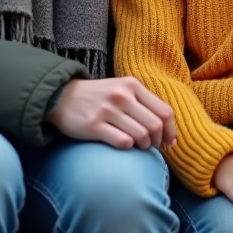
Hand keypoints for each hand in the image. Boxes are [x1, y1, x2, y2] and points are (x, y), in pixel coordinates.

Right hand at [45, 77, 176, 149]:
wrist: (62, 97)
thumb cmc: (99, 97)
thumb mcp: (122, 90)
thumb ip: (145, 104)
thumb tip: (169, 134)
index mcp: (132, 85)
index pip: (164, 111)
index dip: (170, 130)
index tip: (169, 142)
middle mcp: (122, 95)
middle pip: (155, 126)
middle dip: (158, 141)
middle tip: (152, 147)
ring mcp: (107, 110)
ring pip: (141, 136)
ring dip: (143, 146)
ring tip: (138, 146)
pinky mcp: (94, 125)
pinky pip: (123, 142)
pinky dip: (128, 147)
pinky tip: (123, 144)